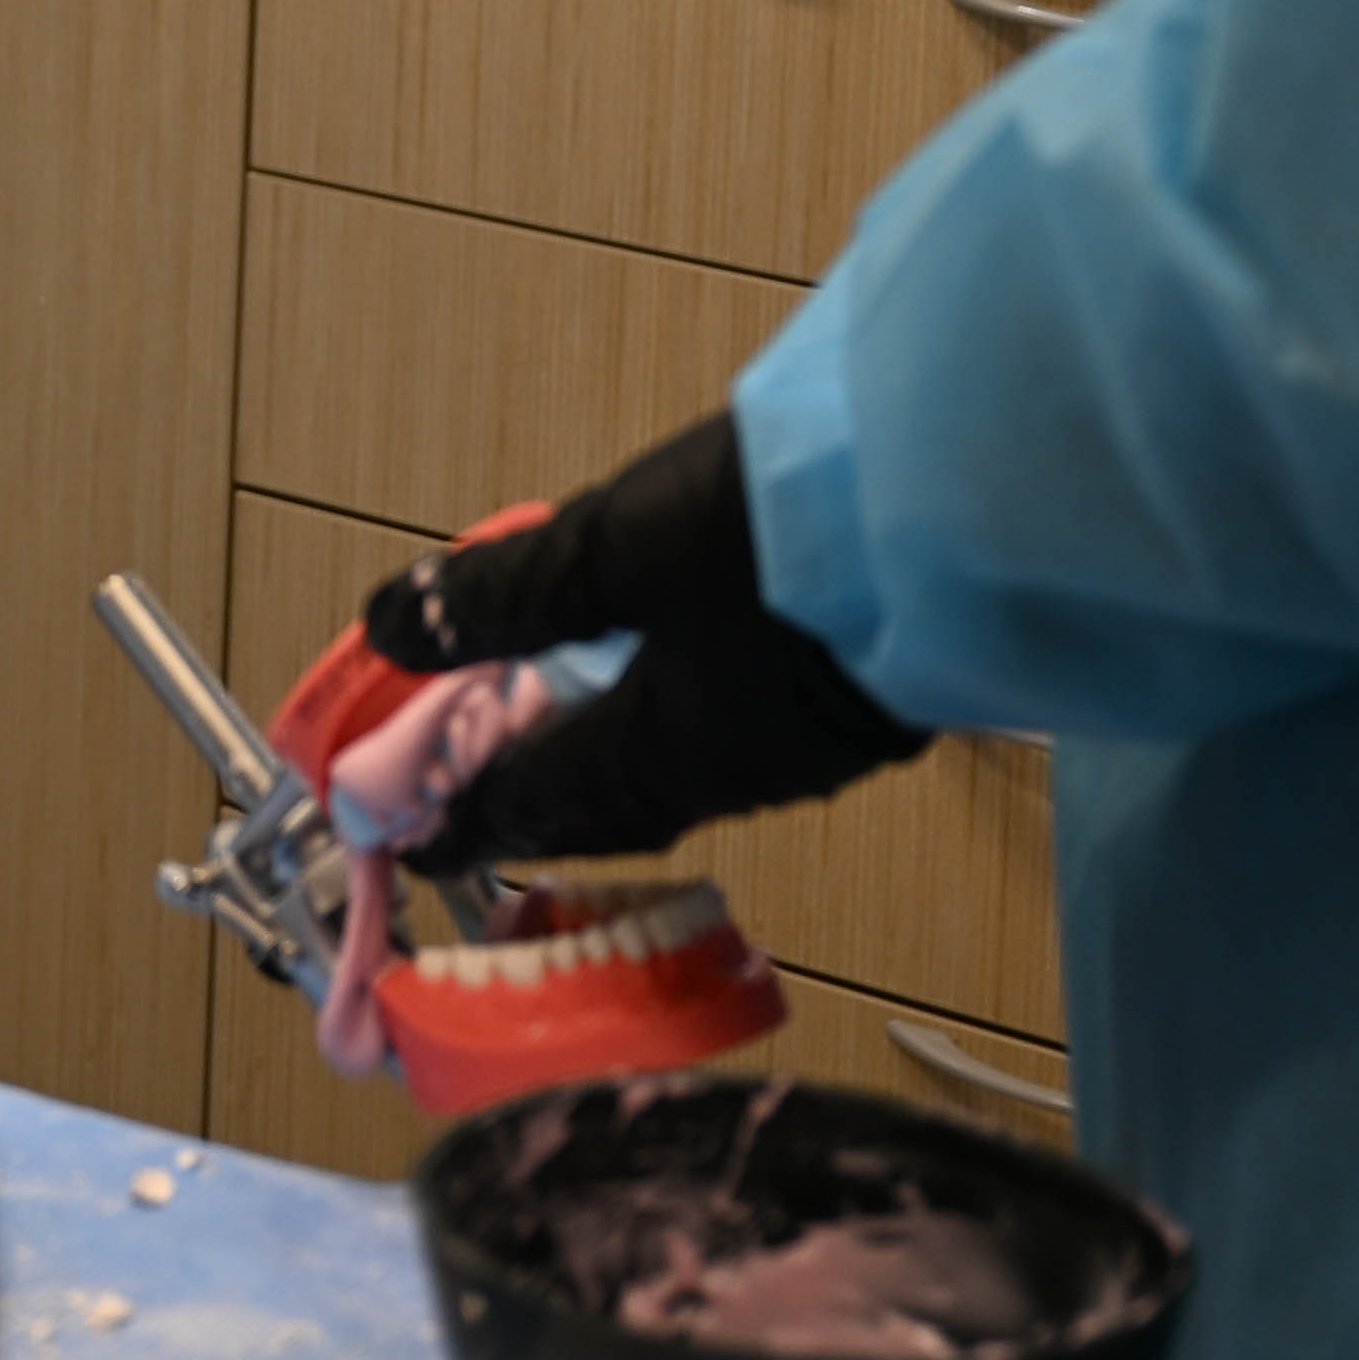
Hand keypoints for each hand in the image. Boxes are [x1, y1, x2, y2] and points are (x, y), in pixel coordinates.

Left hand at [356, 413, 930, 874]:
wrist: (967, 516)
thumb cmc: (783, 534)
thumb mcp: (615, 547)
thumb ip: (506, 594)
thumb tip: (391, 625)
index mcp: (658, 751)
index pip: (531, 804)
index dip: (462, 820)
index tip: (408, 843)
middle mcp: (726, 774)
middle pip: (601, 804)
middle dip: (530, 799)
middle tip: (469, 789)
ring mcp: (796, 750)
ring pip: (665, 773)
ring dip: (598, 759)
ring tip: (548, 724)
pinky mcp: (847, 709)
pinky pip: (721, 740)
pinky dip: (664, 724)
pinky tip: (660, 679)